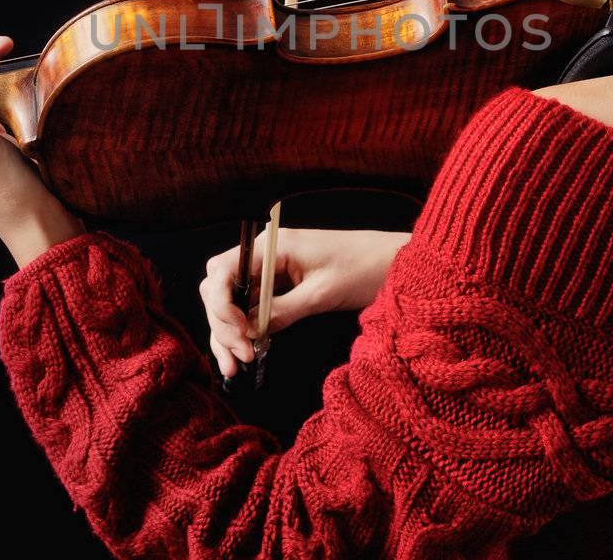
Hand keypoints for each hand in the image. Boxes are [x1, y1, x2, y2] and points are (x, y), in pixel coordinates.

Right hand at [199, 226, 411, 378]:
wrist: (393, 261)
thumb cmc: (363, 268)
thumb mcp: (321, 293)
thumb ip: (282, 311)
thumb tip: (249, 333)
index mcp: (271, 245)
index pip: (222, 271)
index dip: (220, 303)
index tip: (238, 331)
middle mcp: (264, 255)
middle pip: (219, 287)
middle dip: (221, 322)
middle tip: (240, 356)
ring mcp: (270, 271)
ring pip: (229, 301)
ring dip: (226, 332)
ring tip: (234, 366)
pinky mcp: (279, 286)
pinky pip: (249, 308)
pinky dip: (243, 331)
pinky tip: (244, 355)